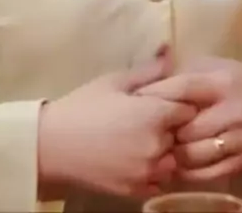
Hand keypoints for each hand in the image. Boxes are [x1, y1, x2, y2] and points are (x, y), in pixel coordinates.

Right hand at [37, 48, 196, 199]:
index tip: (165, 102)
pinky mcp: (136, 191)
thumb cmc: (83, 106)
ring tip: (143, 141)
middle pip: (182, 137)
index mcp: (155, 115)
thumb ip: (148, 70)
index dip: (179, 104)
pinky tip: (136, 160)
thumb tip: (170, 52)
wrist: (52, 145)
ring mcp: (147, 172)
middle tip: (151, 121)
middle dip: (172, 128)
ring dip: (165, 152)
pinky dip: (154, 173)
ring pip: (173, 162)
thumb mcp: (114, 81)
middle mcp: (157, 145)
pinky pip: (159, 183)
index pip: (188, 110)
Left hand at [138, 55, 241, 182]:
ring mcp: (241, 139)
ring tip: (162, 149)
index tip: (138, 99)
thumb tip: (154, 72)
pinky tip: (180, 165)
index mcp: (223, 82)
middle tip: (147, 132)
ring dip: (175, 154)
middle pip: (187, 127)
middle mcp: (233, 110)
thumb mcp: (215, 66)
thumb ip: (187, 71)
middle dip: (165, 131)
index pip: (185, 87)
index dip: (159, 94)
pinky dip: (190, 172)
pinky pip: (210, 172)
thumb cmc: (238, 80)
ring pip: (195, 154)